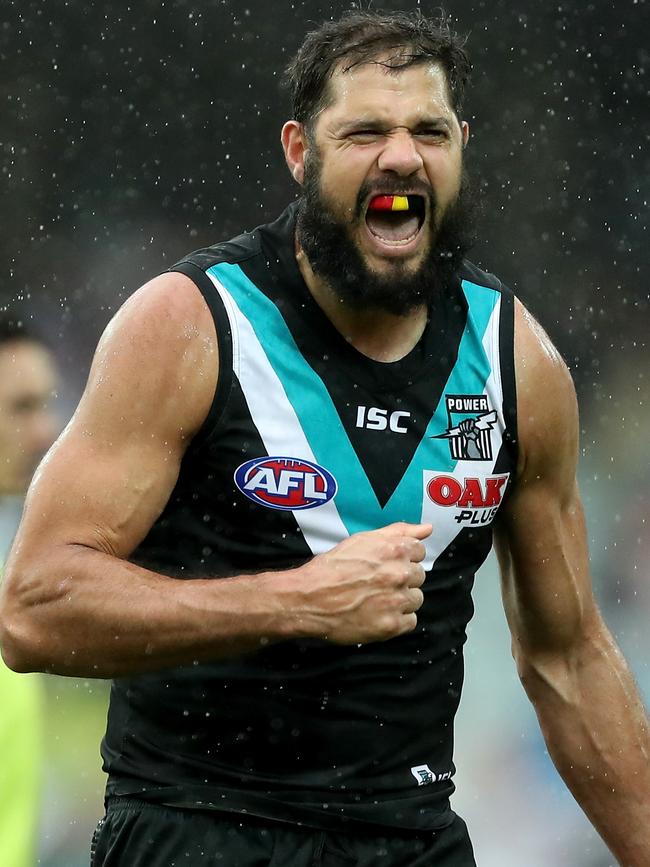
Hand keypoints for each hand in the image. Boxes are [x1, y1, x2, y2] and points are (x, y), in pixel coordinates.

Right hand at [284, 522, 430, 643]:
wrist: (309, 597)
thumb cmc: (333, 567)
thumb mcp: (363, 540)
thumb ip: (399, 531)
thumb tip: (427, 528)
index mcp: (394, 549)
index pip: (419, 551)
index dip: (403, 557)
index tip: (388, 564)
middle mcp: (399, 574)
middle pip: (419, 576)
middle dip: (402, 578)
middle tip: (379, 582)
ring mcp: (396, 600)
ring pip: (416, 599)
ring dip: (402, 600)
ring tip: (377, 599)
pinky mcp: (391, 625)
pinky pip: (410, 621)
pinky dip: (398, 620)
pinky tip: (379, 614)